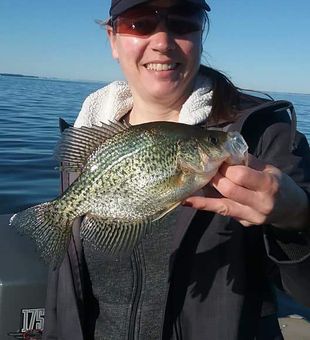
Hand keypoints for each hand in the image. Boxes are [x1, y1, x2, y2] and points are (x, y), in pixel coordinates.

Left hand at [183, 155, 309, 229]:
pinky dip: (204, 205)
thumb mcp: (268, 169)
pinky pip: (221, 212)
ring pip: (221, 204)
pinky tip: (188, 201)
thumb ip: (247, 161)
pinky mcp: (244, 223)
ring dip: (203, 194)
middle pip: (228, 189)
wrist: (291, 209)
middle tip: (205, 169)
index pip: (240, 175)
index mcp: (269, 184)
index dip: (225, 167)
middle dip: (214, 177)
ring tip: (187, 186)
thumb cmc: (278, 184)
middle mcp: (261, 203)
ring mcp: (252, 216)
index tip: (217, 160)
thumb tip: (224, 147)